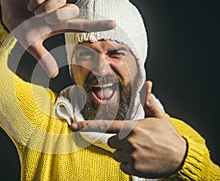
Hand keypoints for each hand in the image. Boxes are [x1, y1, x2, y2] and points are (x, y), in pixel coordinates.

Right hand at [0, 0, 115, 77]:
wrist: (6, 12)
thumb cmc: (22, 28)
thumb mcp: (31, 45)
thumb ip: (43, 57)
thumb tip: (54, 75)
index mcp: (59, 25)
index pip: (82, 25)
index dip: (98, 25)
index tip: (114, 24)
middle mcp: (59, 12)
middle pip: (72, 10)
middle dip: (56, 16)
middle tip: (41, 19)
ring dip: (46, 8)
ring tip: (34, 12)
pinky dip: (37, 0)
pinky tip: (30, 4)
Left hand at [70, 81, 186, 178]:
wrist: (180, 157)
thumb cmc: (168, 136)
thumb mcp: (158, 116)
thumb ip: (148, 101)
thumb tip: (148, 84)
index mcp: (131, 127)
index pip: (104, 125)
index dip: (86, 125)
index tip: (72, 126)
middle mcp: (127, 141)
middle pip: (111, 141)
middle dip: (120, 141)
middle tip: (137, 141)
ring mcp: (130, 156)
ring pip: (116, 154)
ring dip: (125, 153)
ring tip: (141, 150)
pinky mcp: (133, 168)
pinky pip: (123, 166)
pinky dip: (130, 164)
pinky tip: (142, 159)